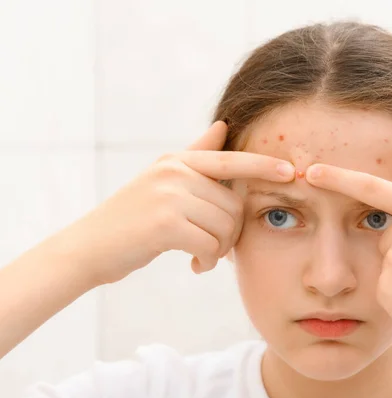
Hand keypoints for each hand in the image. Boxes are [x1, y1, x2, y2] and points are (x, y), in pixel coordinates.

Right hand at [60, 121, 295, 284]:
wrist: (89, 248)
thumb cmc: (132, 219)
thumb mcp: (162, 180)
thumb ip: (196, 156)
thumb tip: (222, 125)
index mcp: (177, 160)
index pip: (230, 159)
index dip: (263, 166)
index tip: (292, 171)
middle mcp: (174, 171)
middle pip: (233, 204)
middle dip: (231, 233)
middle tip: (216, 249)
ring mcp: (169, 195)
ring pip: (224, 226)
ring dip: (220, 250)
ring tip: (202, 257)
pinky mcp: (165, 223)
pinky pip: (210, 245)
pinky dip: (207, 261)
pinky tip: (195, 266)